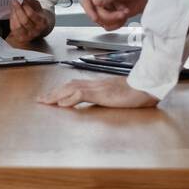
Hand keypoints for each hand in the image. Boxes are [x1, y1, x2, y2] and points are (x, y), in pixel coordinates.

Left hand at [4, 0, 51, 45]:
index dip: (25, 7)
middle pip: (24, 21)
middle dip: (18, 10)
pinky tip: (12, 14)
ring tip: (12, 7)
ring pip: (18, 26)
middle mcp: (36, 31)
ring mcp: (28, 36)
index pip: (32, 15)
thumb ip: (31, 2)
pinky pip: (14, 30)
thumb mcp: (37, 7)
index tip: (21, 0)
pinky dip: (12, 21)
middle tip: (14, 1)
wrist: (38, 27)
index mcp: (42, 23)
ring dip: (14, 15)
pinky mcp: (21, 38)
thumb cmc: (37, 15)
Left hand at [38, 76, 158, 107]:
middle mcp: (95, 84)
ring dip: (56, 95)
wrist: (147, 87)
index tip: (50, 96)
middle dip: (53, 92)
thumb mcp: (119, 96)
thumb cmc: (137, 93)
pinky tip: (61, 104)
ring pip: (71, 88)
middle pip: (68, 85)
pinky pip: (82, 94)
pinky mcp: (102, 94)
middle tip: (40, 99)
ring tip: (45, 101)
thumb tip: (101, 101)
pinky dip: (69, 98)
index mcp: (99, 85)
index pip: (75, 84)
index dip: (61, 90)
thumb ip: (108, 98)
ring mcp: (98, 88)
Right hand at [81, 0, 150, 29]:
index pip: (86, 0)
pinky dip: (117, 24)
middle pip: (96, 13)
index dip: (89, 10)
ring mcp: (108, 6)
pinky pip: (110, 24)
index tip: (95, 17)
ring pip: (102, 21)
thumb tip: (94, 2)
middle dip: (108, 16)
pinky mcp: (115, 13)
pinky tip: (124, 17)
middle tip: (121, 13)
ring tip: (124, 13)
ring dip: (114, 20)